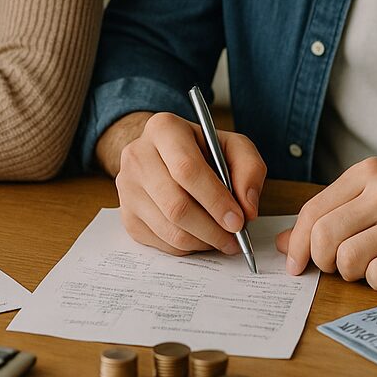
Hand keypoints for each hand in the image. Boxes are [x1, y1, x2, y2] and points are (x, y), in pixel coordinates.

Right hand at [105, 111, 266, 256]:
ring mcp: (127, 188)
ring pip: (169, 229)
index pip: (187, 169)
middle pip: (176, 205)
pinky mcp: (126, 215)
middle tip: (235, 238)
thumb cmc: (203, 150)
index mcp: (163, 129)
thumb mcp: (234, 147)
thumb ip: (250, 170)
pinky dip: (188, 247)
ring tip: (224, 239)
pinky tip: (202, 236)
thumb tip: (247, 209)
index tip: (238, 221)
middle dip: (212, 229)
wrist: (165, 155)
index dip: (215, 199)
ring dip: (203, 241)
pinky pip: (160, 243)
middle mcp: (137, 156)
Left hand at [278, 158, 376, 290]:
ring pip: (347, 260)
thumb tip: (285, 242)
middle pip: (324, 237)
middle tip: (334, 267)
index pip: (313, 210)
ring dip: (350, 272)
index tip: (295, 263)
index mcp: (370, 173)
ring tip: (369, 265)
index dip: (297, 243)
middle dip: (320, 261)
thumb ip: (335, 210)